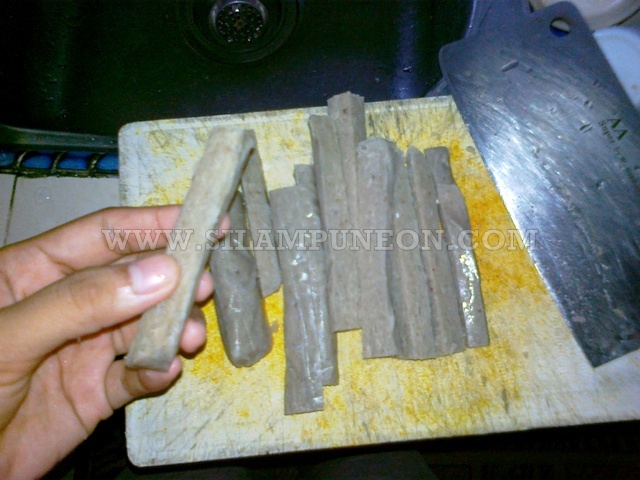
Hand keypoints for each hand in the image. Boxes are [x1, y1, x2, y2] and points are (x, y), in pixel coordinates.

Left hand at [0, 206, 213, 478]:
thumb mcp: (9, 337)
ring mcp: (82, 349)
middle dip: (172, 279)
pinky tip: (167, 371)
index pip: (102, 235)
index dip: (152, 224)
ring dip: (172, 328)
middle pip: (132, 278)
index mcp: (34, 272)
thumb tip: (161, 272)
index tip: (203, 222)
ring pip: (141, 327)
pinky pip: (135, 377)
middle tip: (204, 285)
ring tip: (191, 337)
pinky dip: (156, 372)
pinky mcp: (94, 393)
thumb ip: (80, 302)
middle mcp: (66, 304)